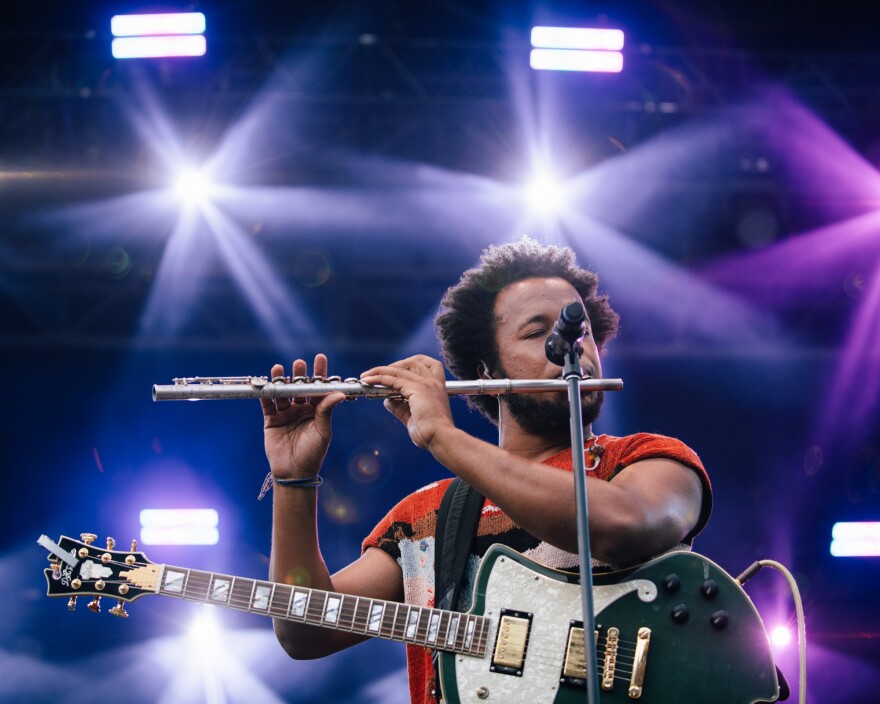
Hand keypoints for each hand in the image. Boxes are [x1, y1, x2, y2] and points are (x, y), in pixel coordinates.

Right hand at [261, 354, 345, 478]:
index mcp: (316, 410)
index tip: (320, 357)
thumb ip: (326, 410)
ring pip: (282, 393)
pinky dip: (266, 394)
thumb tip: (339, 393)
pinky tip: (266, 384)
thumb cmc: (313, 453)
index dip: (319, 373)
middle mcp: (301, 409)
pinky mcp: (271, 420)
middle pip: (299, 387)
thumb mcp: (322, 430)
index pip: (318, 388)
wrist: (294, 472)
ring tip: (279, 369)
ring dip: (281, 381)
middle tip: (299, 363)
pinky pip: (267, 404)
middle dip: (299, 374)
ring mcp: (285, 414)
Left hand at [360, 355, 454, 449]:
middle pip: (413, 361)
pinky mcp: (416, 389)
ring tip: (365, 376)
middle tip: (378, 374)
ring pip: (398, 370)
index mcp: (437, 387)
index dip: (410, 364)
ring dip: (379, 371)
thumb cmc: (431, 433)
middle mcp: (433, 382)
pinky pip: (392, 379)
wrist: (441, 438)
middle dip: (394, 366)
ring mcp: (425, 384)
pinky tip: (368, 381)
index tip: (396, 371)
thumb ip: (400, 407)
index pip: (427, 365)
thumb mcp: (412, 417)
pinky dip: (378, 379)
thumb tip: (387, 401)